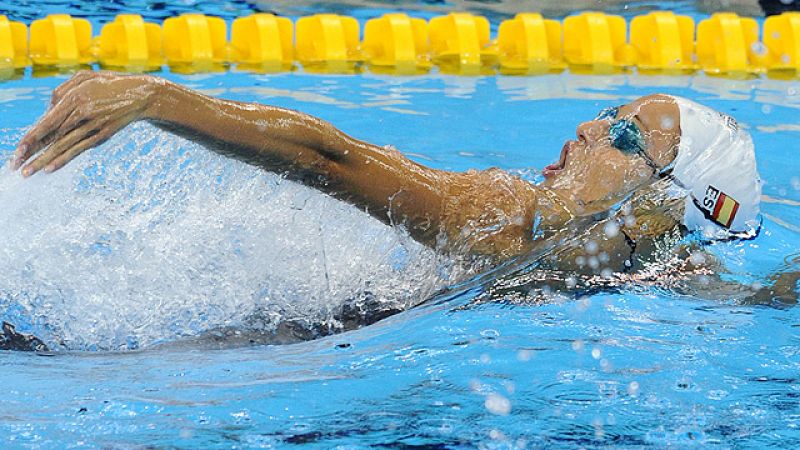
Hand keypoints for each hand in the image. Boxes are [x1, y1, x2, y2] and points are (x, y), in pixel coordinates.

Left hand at [11, 70, 158, 175]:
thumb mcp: (84, 78)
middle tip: (15, 167)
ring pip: (64, 147)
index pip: (47, 122)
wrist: (141, 95)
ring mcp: (94, 127)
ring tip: (28, 173)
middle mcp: (83, 115)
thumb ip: (61, 92)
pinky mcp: (103, 136)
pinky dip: (64, 160)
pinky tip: (51, 169)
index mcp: (75, 99)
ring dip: (44, 161)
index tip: (18, 150)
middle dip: (32, 154)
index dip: (31, 138)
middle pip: (52, 138)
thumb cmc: (110, 84)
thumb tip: (48, 110)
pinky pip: (80, 150)